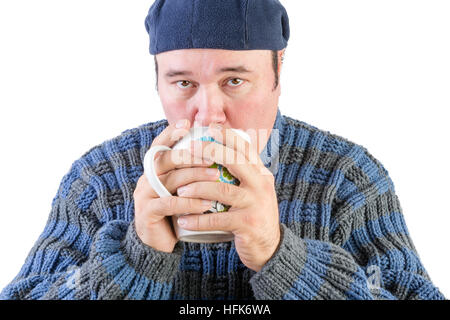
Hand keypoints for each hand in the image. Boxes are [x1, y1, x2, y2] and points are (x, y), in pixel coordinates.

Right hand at [133, 119, 219, 252]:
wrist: (159, 245)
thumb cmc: (177, 213)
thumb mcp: (183, 189)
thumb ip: (191, 172)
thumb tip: (218, 151)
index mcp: (154, 170)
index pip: (160, 146)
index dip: (171, 133)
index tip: (188, 124)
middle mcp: (146, 179)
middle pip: (166, 159)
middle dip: (190, 155)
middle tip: (212, 155)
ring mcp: (145, 196)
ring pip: (170, 180)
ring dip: (195, 177)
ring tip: (216, 177)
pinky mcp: (147, 214)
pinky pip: (169, 204)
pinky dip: (189, 203)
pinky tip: (206, 204)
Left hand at [175, 123, 280, 271]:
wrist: (269, 246)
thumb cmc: (253, 214)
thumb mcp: (253, 189)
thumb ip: (241, 172)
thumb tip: (216, 151)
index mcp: (261, 173)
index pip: (245, 147)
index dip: (227, 135)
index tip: (208, 128)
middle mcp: (261, 184)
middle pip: (234, 161)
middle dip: (209, 152)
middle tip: (187, 151)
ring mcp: (255, 203)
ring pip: (222, 189)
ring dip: (198, 189)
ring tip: (180, 190)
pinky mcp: (247, 223)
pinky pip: (217, 219)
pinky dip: (198, 219)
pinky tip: (183, 220)